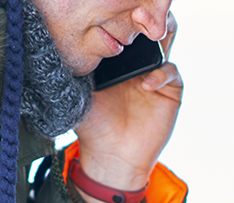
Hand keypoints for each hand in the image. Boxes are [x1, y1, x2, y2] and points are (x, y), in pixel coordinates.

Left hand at [74, 14, 181, 202]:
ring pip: (166, 39)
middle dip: (145, 15)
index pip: (124, 26)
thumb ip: (78, 68)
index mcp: (117, 56)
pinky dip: (160, 73)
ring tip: (148, 34)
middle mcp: (137, 60)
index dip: (123, 15)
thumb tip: (61, 41)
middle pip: (147, 26)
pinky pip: (171, 72)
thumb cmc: (93, 125)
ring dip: (160, 32)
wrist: (111, 157)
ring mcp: (156, 73)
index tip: (115, 9)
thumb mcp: (77, 92)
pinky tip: (145, 84)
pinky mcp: (170, 91)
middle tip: (137, 13)